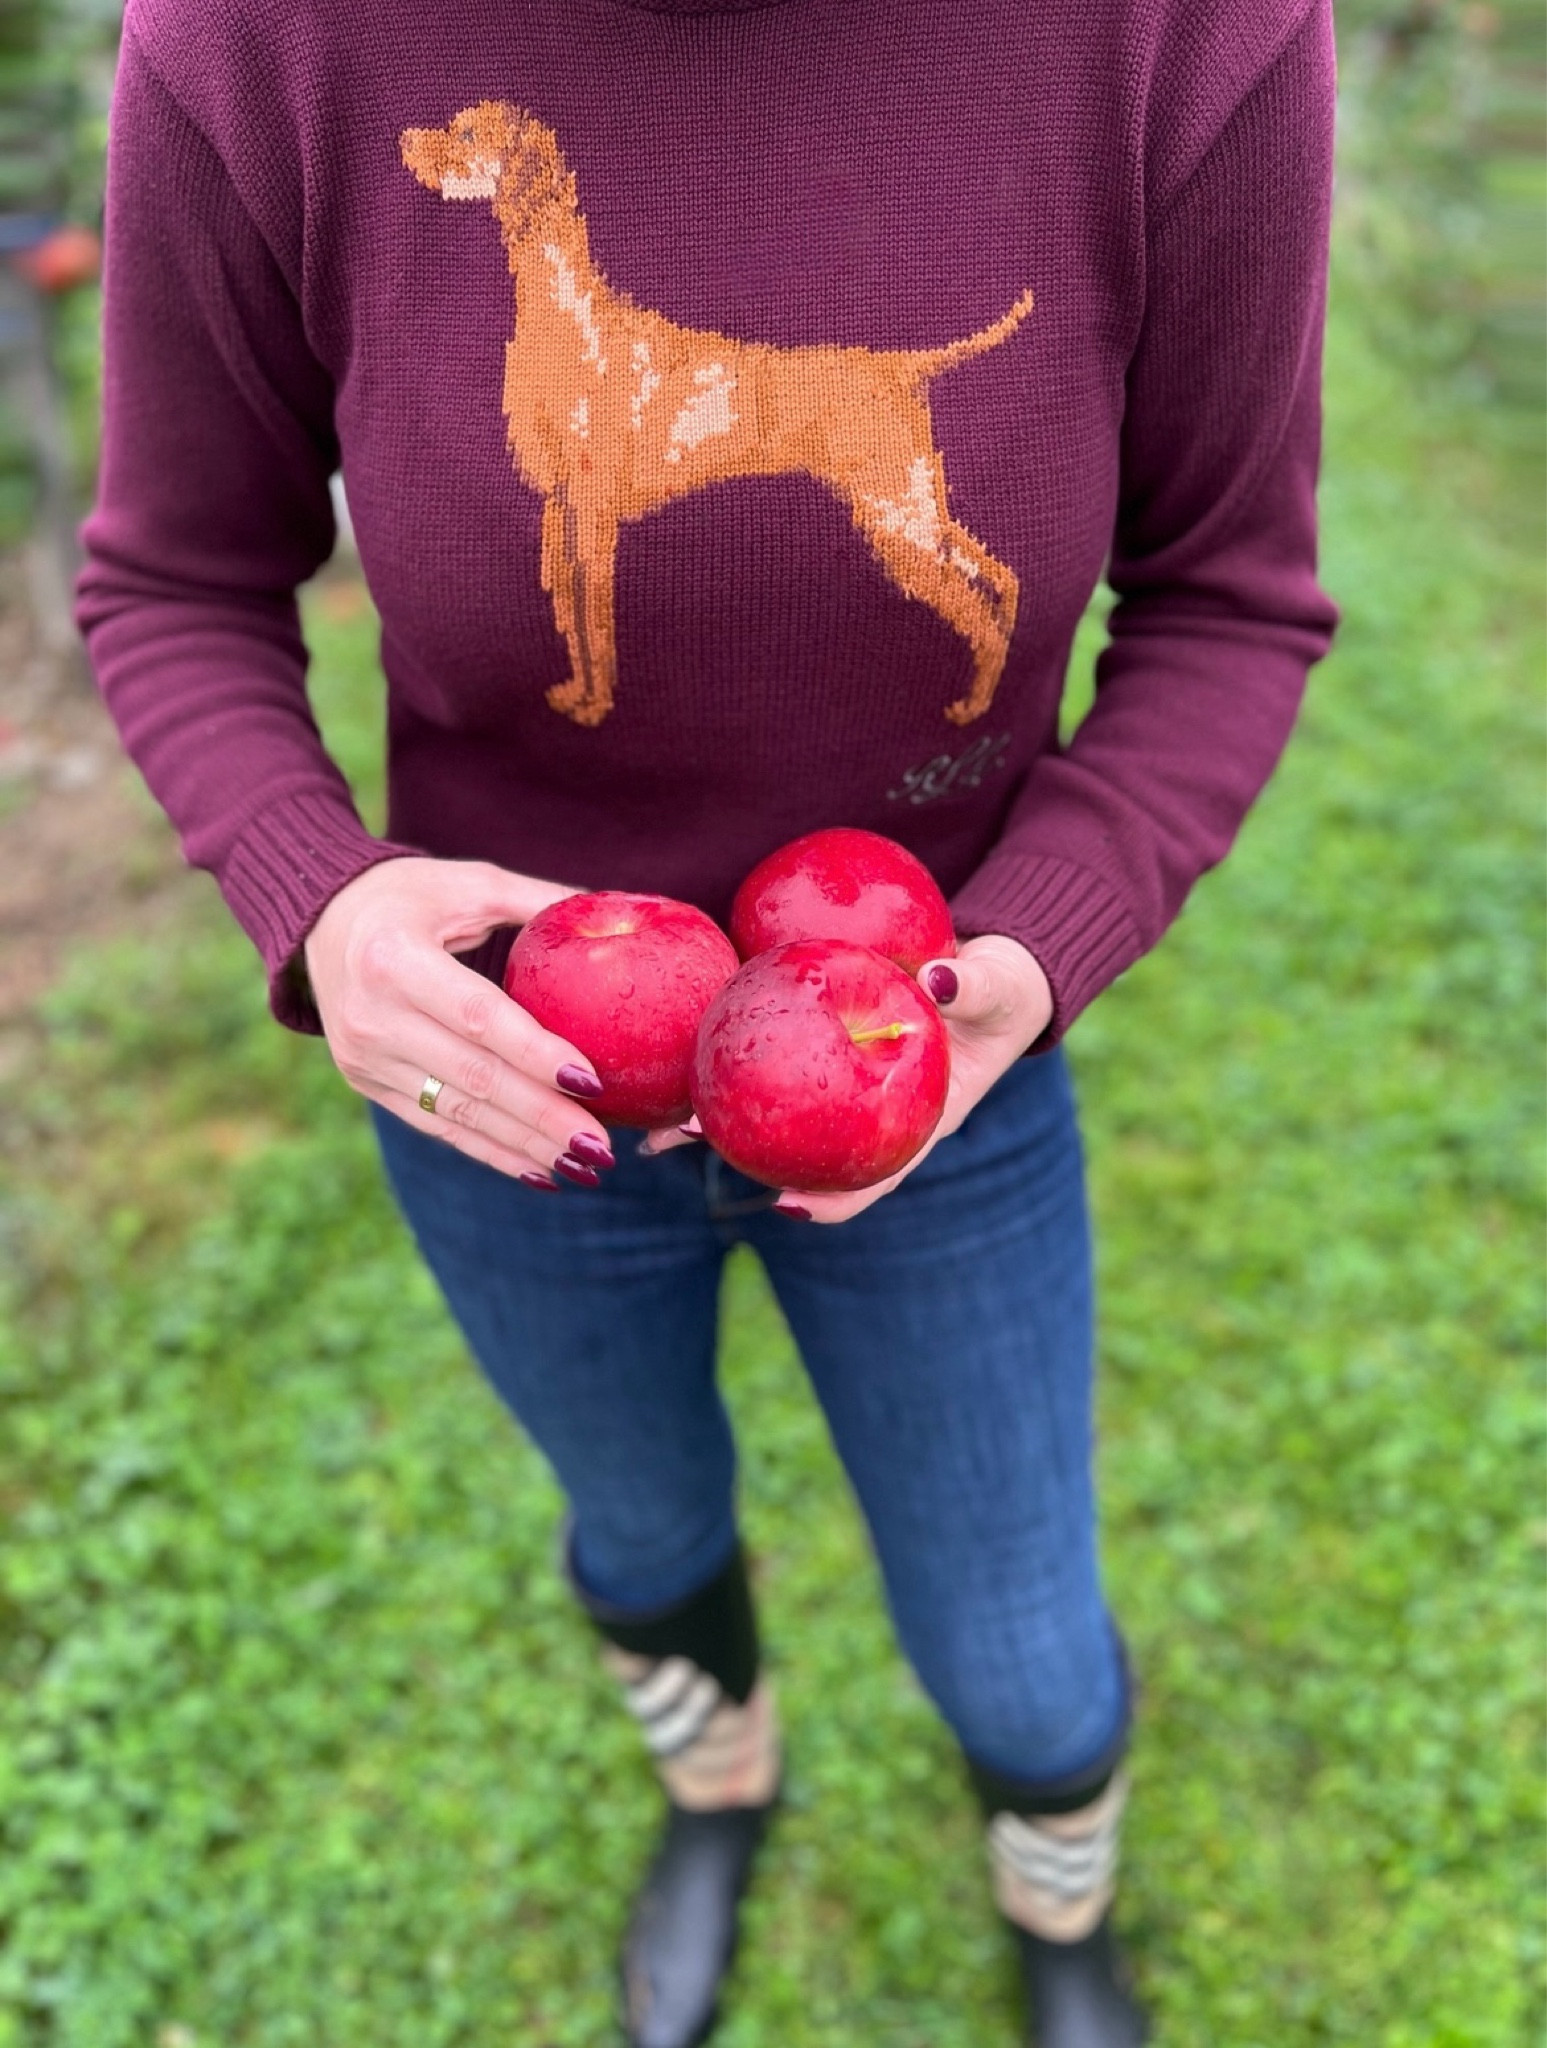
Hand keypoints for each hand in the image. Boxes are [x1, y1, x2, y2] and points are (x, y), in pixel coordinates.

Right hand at [304, 857, 614, 1186]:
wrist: (320, 918)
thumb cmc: (410, 895)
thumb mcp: (470, 882)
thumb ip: (538, 901)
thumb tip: (613, 912)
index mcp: (392, 956)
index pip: (477, 1017)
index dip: (534, 1052)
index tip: (591, 1081)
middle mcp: (370, 1014)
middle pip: (471, 1077)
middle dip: (542, 1116)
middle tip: (601, 1145)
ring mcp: (363, 1056)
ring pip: (456, 1112)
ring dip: (525, 1144)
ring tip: (584, 1164)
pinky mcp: (366, 1082)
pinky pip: (436, 1125)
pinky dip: (491, 1151)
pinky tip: (540, 1169)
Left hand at [641, 934, 1054, 1221]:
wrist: (991, 969)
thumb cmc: (1001, 990)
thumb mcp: (996, 988)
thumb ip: (969, 986)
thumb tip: (936, 977)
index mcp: (912, 1120)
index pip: (872, 1174)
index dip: (833, 1199)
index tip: (788, 1207)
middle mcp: (865, 1112)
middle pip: (798, 1147)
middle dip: (736, 1150)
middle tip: (676, 1144)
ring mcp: (838, 1082)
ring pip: (770, 1105)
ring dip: (712, 1107)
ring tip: (653, 1112)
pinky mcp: (818, 1042)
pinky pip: (770, 1051)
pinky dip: (729, 1051)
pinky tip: (681, 1040)